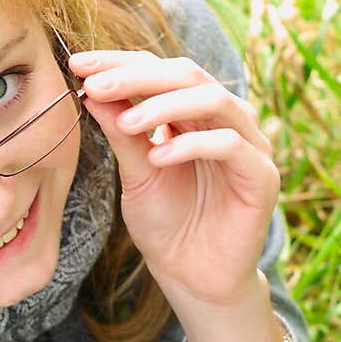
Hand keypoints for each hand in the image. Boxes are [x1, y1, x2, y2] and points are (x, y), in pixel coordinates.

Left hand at [69, 51, 280, 308]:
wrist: (193, 278)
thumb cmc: (167, 225)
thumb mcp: (136, 174)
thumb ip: (122, 133)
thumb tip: (91, 87)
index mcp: (194, 113)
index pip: (160, 71)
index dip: (121, 63)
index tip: (78, 64)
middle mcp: (225, 120)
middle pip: (188, 75)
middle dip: (138, 77)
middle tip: (96, 85)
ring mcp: (249, 145)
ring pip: (213, 101)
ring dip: (164, 106)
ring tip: (126, 123)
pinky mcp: (261, 177)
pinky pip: (230, 145)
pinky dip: (192, 145)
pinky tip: (158, 158)